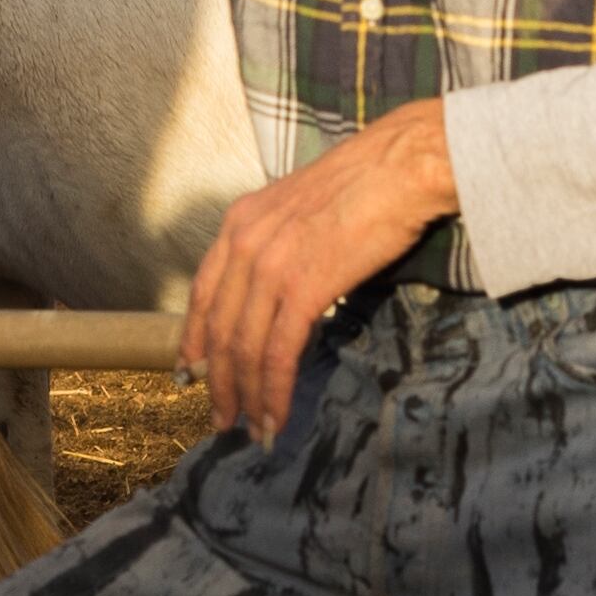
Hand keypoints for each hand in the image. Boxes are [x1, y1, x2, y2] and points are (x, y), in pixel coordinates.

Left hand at [180, 102, 459, 442]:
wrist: (403, 165)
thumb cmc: (368, 182)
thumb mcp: (302, 206)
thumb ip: (281, 242)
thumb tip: (284, 285)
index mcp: (239, 221)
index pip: (204, 292)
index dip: (194, 339)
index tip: (191, 373)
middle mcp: (244, 242)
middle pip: (219, 328)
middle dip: (218, 381)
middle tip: (221, 420)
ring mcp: (271, 265)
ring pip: (244, 347)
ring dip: (246, 397)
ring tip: (251, 430)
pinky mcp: (303, 287)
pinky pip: (279, 353)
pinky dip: (274, 392)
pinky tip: (276, 417)